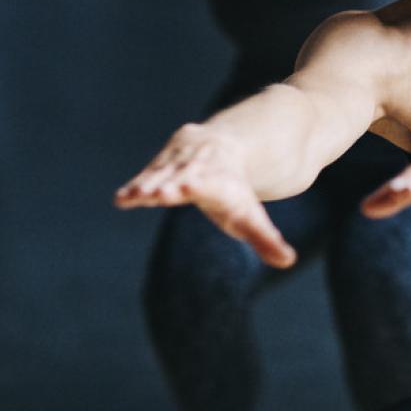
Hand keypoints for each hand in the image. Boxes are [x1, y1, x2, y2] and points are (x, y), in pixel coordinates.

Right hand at [115, 124, 296, 267]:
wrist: (228, 148)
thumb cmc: (235, 193)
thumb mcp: (250, 217)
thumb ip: (266, 239)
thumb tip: (288, 261)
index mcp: (224, 182)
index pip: (211, 185)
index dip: (200, 187)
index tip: (187, 191)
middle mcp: (203, 165)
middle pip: (184, 177)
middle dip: (170, 185)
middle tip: (157, 195)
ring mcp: (182, 156)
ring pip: (163, 173)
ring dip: (147, 185)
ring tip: (129, 198)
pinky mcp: (166, 155)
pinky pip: (149, 172)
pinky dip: (137, 185)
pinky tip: (121, 199)